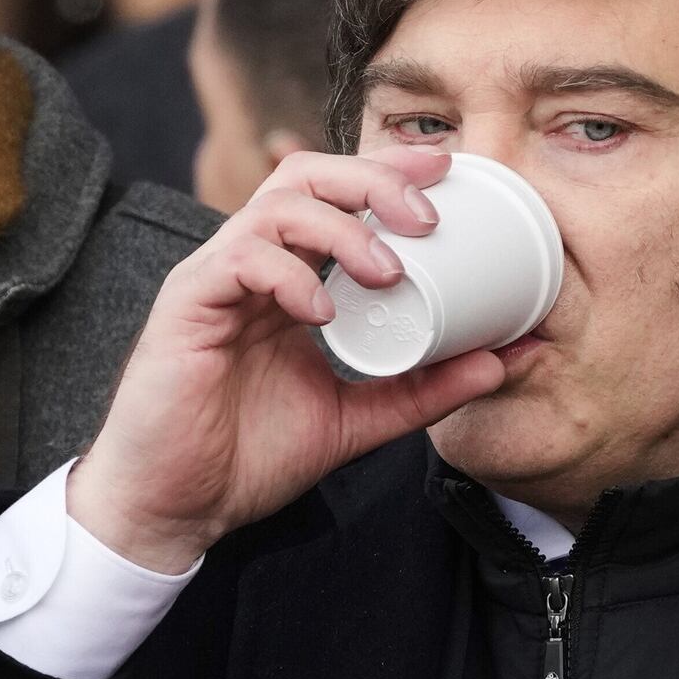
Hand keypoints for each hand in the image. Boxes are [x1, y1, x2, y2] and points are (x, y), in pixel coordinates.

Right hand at [63, 148, 510, 571]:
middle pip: (306, 175)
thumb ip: (424, 388)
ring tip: (388, 271)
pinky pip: (239, 260)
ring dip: (342, 227)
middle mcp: (252, 266)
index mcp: (289, 281)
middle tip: (428, 215)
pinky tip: (321, 310)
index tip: (446, 171)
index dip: (388, 172)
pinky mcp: (186, 306)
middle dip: (373, 180)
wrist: (175, 507)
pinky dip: (289, 274)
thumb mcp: (356, 419)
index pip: (336, 196)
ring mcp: (216, 280)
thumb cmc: (247, 456)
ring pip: (275, 205)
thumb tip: (502, 361)